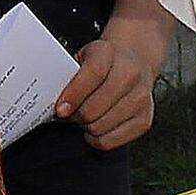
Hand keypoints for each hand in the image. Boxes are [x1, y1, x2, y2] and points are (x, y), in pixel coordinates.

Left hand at [59, 3, 172, 148]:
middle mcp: (130, 74)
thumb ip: (68, 76)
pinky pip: (111, 141)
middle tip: (70, 112)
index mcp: (109, 53)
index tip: (60, 109)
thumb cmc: (102, 63)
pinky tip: (96, 127)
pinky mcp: (145, 119)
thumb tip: (50, 102)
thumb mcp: (83, 58)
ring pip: (100, 127)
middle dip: (75, 115)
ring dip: (86, 127)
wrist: (134, 61)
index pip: (92, 75)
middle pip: (94, 108)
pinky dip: (97, 139)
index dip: (73, 95)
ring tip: (84, 116)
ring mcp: (141, 98)